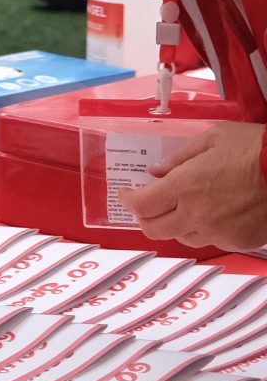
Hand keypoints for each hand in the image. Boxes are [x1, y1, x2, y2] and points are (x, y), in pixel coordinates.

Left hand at [124, 123, 266, 251]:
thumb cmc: (254, 148)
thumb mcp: (212, 138)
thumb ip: (179, 157)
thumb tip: (157, 172)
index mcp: (185, 187)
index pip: (141, 205)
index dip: (128, 200)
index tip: (127, 194)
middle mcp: (197, 215)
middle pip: (154, 230)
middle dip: (144, 218)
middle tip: (147, 206)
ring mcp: (219, 232)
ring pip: (183, 238)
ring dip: (175, 225)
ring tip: (183, 209)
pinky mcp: (240, 242)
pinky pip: (212, 242)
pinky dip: (205, 230)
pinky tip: (213, 215)